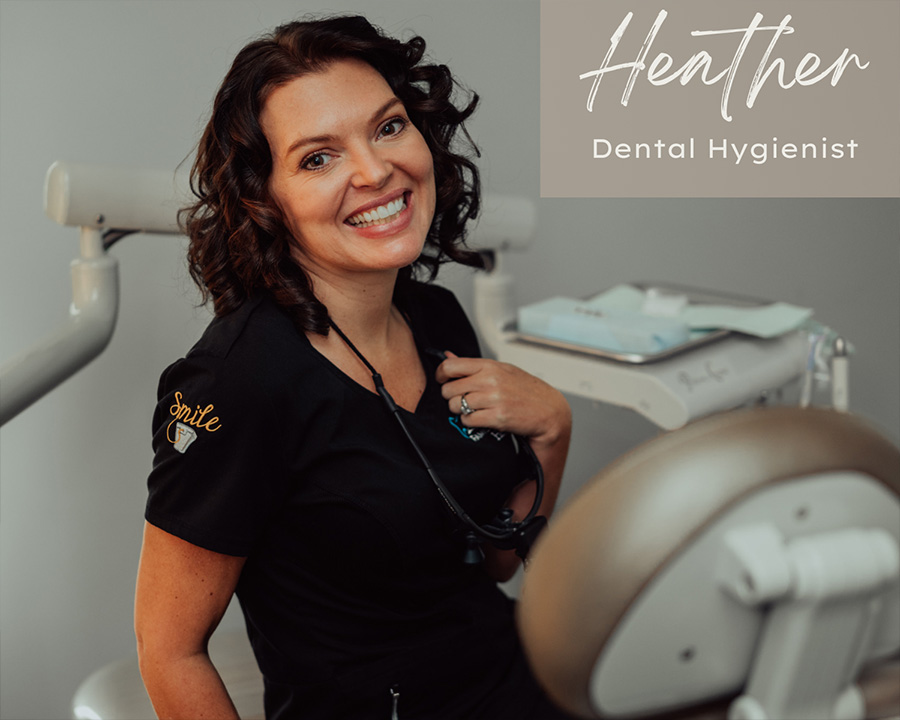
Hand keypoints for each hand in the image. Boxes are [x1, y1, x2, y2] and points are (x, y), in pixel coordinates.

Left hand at [435, 352, 570, 447]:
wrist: (549, 411)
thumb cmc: (526, 391)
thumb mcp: (502, 371)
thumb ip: (473, 366)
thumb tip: (447, 356)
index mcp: (490, 366)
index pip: (451, 366)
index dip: (441, 375)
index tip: (443, 381)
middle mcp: (490, 380)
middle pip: (449, 389)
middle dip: (451, 396)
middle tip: (461, 399)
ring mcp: (494, 399)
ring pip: (456, 406)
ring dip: (460, 410)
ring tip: (472, 409)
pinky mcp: (497, 417)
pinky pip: (467, 420)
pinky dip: (469, 421)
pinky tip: (479, 418)